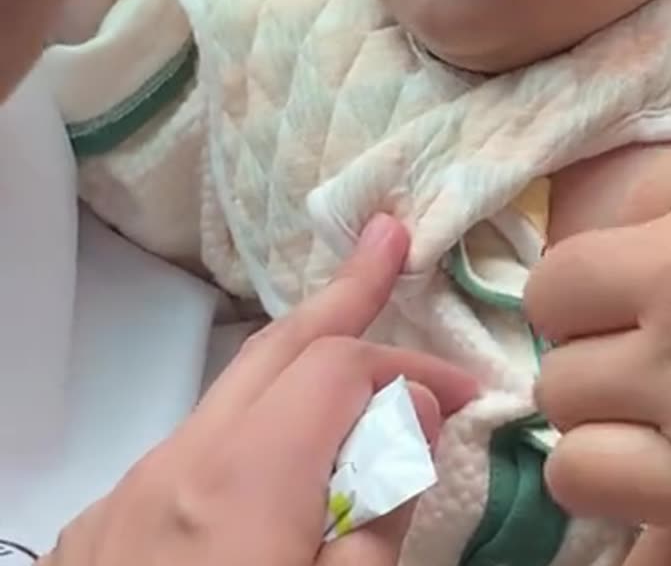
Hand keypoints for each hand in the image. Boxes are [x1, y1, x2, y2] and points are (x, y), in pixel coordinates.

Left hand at [39, 215, 477, 565]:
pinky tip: (276, 474)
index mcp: (241, 484)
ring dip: (296, 375)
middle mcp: (170, 469)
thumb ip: (382, 508)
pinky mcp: (95, 538)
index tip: (469, 395)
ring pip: (224, 406)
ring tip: (352, 354)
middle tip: (390, 240)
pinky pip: (185, 461)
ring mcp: (120, 502)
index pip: (340, 369)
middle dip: (341, 293)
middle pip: (269, 351)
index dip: (413, 366)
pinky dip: (247, 440)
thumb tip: (406, 413)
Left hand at [528, 139, 670, 547]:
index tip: (636, 295)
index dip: (604, 269)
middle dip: (593, 331)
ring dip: (601, 402)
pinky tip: (656, 462)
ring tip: (660, 411)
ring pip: (560, 393)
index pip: (583, 223)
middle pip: (555, 306)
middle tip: (649, 353)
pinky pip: (582, 475)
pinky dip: (604, 471)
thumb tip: (601, 234)